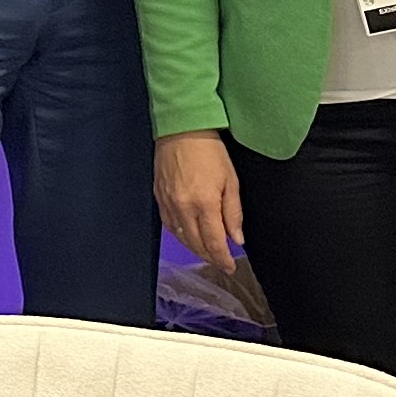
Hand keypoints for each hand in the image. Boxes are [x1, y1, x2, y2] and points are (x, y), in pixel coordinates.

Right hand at [154, 132, 245, 268]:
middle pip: (196, 244)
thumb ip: (233, 213)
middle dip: (210, 256)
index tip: (230, 267)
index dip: (223, 258)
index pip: (214, 242)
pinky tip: (188, 236)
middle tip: (221, 262)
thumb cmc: (210, 152)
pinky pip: (169, 225)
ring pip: (181, 237)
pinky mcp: (159, 197)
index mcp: (204, 204)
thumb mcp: (230, 180)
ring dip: (195, 249)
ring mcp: (168, 204)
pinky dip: (180, 235)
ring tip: (207, 253)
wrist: (181, 129)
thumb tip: (237, 239)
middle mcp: (183, 208)